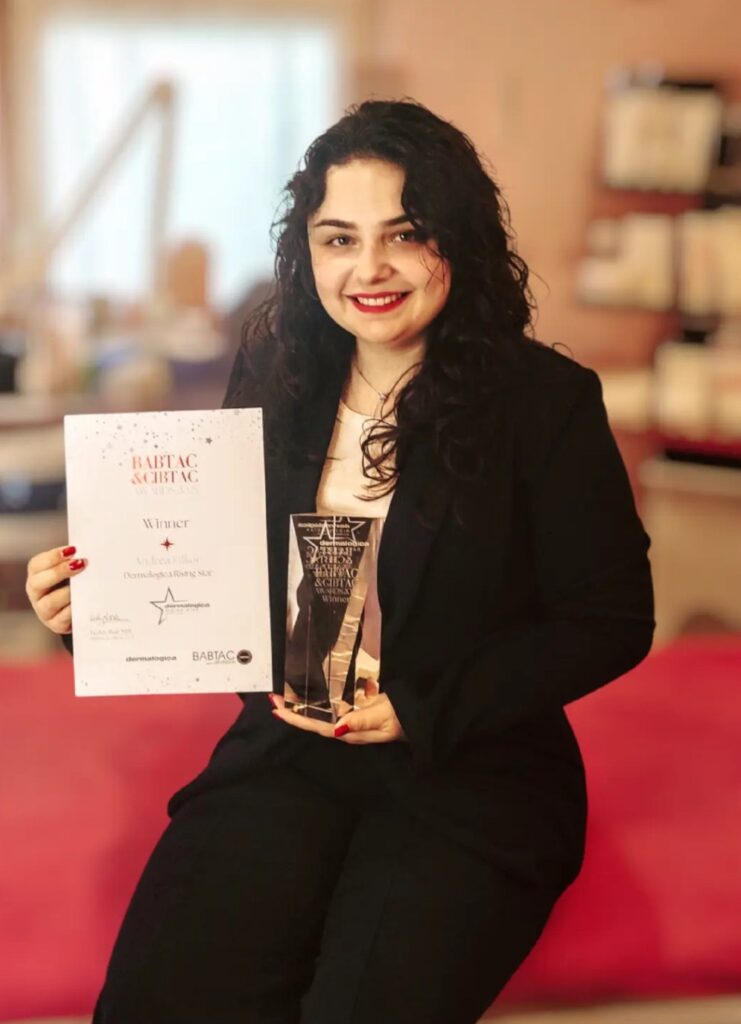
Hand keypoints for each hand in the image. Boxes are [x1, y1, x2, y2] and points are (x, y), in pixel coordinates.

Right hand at [25, 545, 86, 634]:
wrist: (79, 609)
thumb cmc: (74, 583)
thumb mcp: (70, 570)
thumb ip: (74, 560)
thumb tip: (90, 550)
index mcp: (36, 575)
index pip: (37, 565)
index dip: (53, 557)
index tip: (73, 550)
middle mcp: (36, 593)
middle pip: (38, 583)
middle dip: (59, 572)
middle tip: (82, 563)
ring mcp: (43, 610)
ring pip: (49, 602)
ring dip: (67, 592)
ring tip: (85, 585)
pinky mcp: (56, 624)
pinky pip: (63, 618)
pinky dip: (73, 610)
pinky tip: (85, 602)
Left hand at [270, 678, 405, 744]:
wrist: (419, 720)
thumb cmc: (404, 718)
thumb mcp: (385, 718)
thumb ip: (362, 721)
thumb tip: (337, 727)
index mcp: (350, 732)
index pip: (317, 726)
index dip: (296, 719)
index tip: (277, 710)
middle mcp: (346, 728)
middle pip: (314, 722)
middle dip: (293, 712)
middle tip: (273, 698)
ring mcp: (350, 721)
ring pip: (321, 714)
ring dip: (302, 706)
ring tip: (285, 696)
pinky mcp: (356, 712)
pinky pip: (332, 708)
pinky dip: (318, 702)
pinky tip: (310, 695)